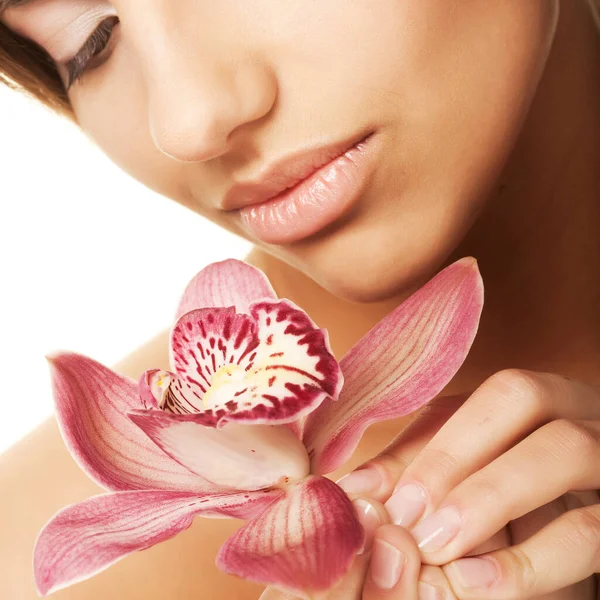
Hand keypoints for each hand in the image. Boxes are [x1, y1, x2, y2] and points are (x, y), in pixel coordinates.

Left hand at [338, 368, 599, 597]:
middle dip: (456, 454)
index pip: (480, 393)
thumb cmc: (515, 505)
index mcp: (537, 398)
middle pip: (523, 395)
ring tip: (436, 546)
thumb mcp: (468, 481)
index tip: (382, 495)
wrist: (580, 543)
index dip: (435, 441)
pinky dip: (528, 559)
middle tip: (409, 516)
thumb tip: (353, 488)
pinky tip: (477, 582)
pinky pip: (589, 529)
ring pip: (565, 449)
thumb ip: (415, 473)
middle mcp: (576, 412)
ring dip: (489, 497)